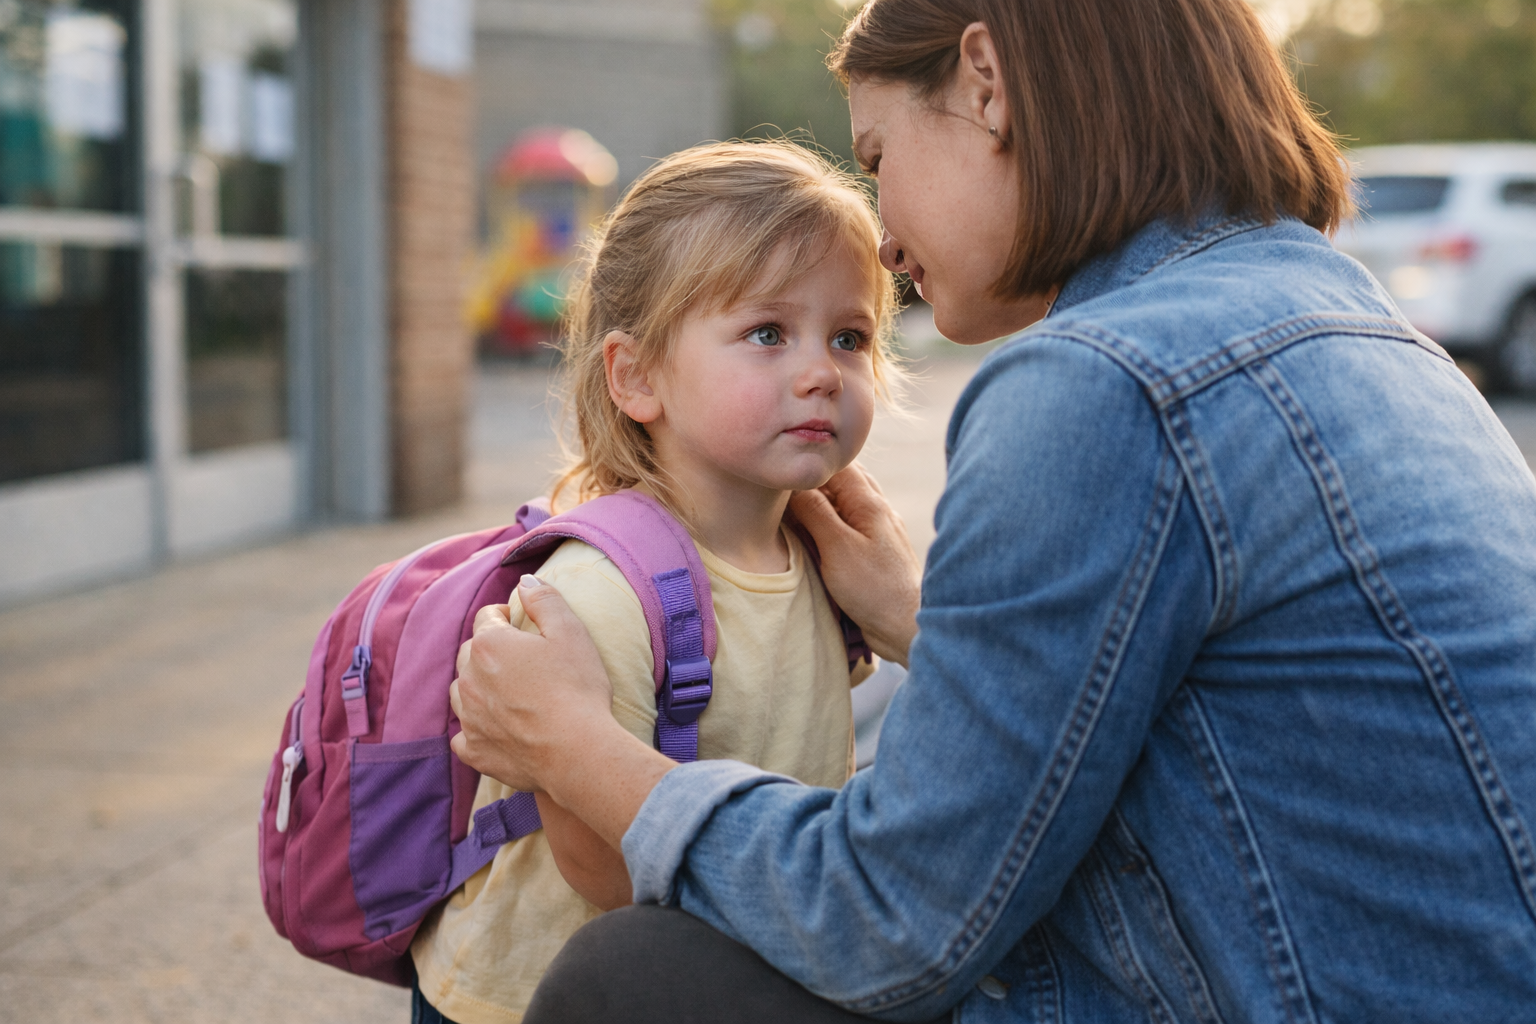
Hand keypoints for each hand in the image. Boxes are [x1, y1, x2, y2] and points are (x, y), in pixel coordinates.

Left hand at [450, 578, 615, 792]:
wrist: (578, 752)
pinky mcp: (475, 751)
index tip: (519, 622)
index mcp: (490, 644)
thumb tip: (525, 580)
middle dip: (488, 649)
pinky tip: (491, 728)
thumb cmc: (578, 688)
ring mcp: (469, 718)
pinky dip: (473, 729)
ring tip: (503, 690)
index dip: (504, 616)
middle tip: (518, 656)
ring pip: (460, 692)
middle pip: (470, 653)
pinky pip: (462, 736)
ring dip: (476, 686)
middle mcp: (469, 679)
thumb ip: (545, 600)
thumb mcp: (571, 632)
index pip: (487, 618)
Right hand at [789, 463, 921, 665]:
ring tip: (796, 511)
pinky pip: (851, 525)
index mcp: (870, 503)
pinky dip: (832, 523)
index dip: (809, 466)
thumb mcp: (837, 547)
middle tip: (784, 490)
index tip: (784, 473)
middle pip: (842, 481)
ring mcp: (880, 530)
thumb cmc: (874, 588)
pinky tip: (819, 534)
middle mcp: (878, 510)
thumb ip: (815, 512)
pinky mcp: (877, 551)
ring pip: (847, 503)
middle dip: (814, 481)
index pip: (837, 466)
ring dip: (823, 503)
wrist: (906, 626)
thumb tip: (794, 485)